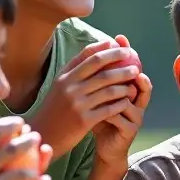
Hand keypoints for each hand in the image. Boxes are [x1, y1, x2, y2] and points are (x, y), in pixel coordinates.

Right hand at [30, 38, 142, 158]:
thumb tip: (93, 55)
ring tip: (135, 81)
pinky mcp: (84, 120)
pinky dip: (121, 103)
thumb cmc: (54, 110)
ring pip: (108, 89)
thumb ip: (74, 73)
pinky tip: (129, 100)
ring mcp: (77, 103)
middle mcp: (69, 87)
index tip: (116, 43)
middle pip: (100, 68)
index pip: (86, 55)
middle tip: (134, 61)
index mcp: (64, 77)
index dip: (103, 47)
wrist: (44, 136)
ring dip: (125, 83)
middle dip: (119, 61)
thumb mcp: (59, 88)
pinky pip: (109, 108)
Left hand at [92, 36, 151, 167]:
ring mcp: (137, 117)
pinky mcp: (131, 130)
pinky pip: (120, 116)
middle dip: (130, 68)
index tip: (120, 39)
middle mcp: (139, 103)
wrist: (105, 147)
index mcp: (132, 92)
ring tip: (103, 87)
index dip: (130, 53)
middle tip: (121, 55)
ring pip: (129, 98)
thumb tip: (92, 49)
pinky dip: (108, 110)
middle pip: (142, 82)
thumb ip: (99, 77)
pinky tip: (96, 108)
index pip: (135, 68)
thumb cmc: (101, 120)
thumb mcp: (99, 97)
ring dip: (116, 91)